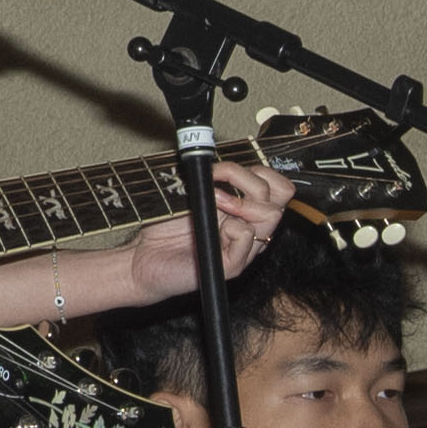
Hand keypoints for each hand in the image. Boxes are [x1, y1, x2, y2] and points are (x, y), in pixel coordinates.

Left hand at [86, 159, 292, 307]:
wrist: (145, 258)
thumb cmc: (165, 227)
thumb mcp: (188, 194)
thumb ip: (209, 180)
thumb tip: (215, 162)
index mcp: (245, 210)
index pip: (277, 185)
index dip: (258, 171)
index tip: (222, 169)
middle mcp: (251, 227)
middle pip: (281, 194)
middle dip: (248, 179)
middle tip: (216, 180)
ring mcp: (245, 247)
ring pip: (271, 215)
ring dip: (241, 200)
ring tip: (214, 201)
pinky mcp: (233, 265)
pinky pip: (246, 235)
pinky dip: (230, 225)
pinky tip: (210, 229)